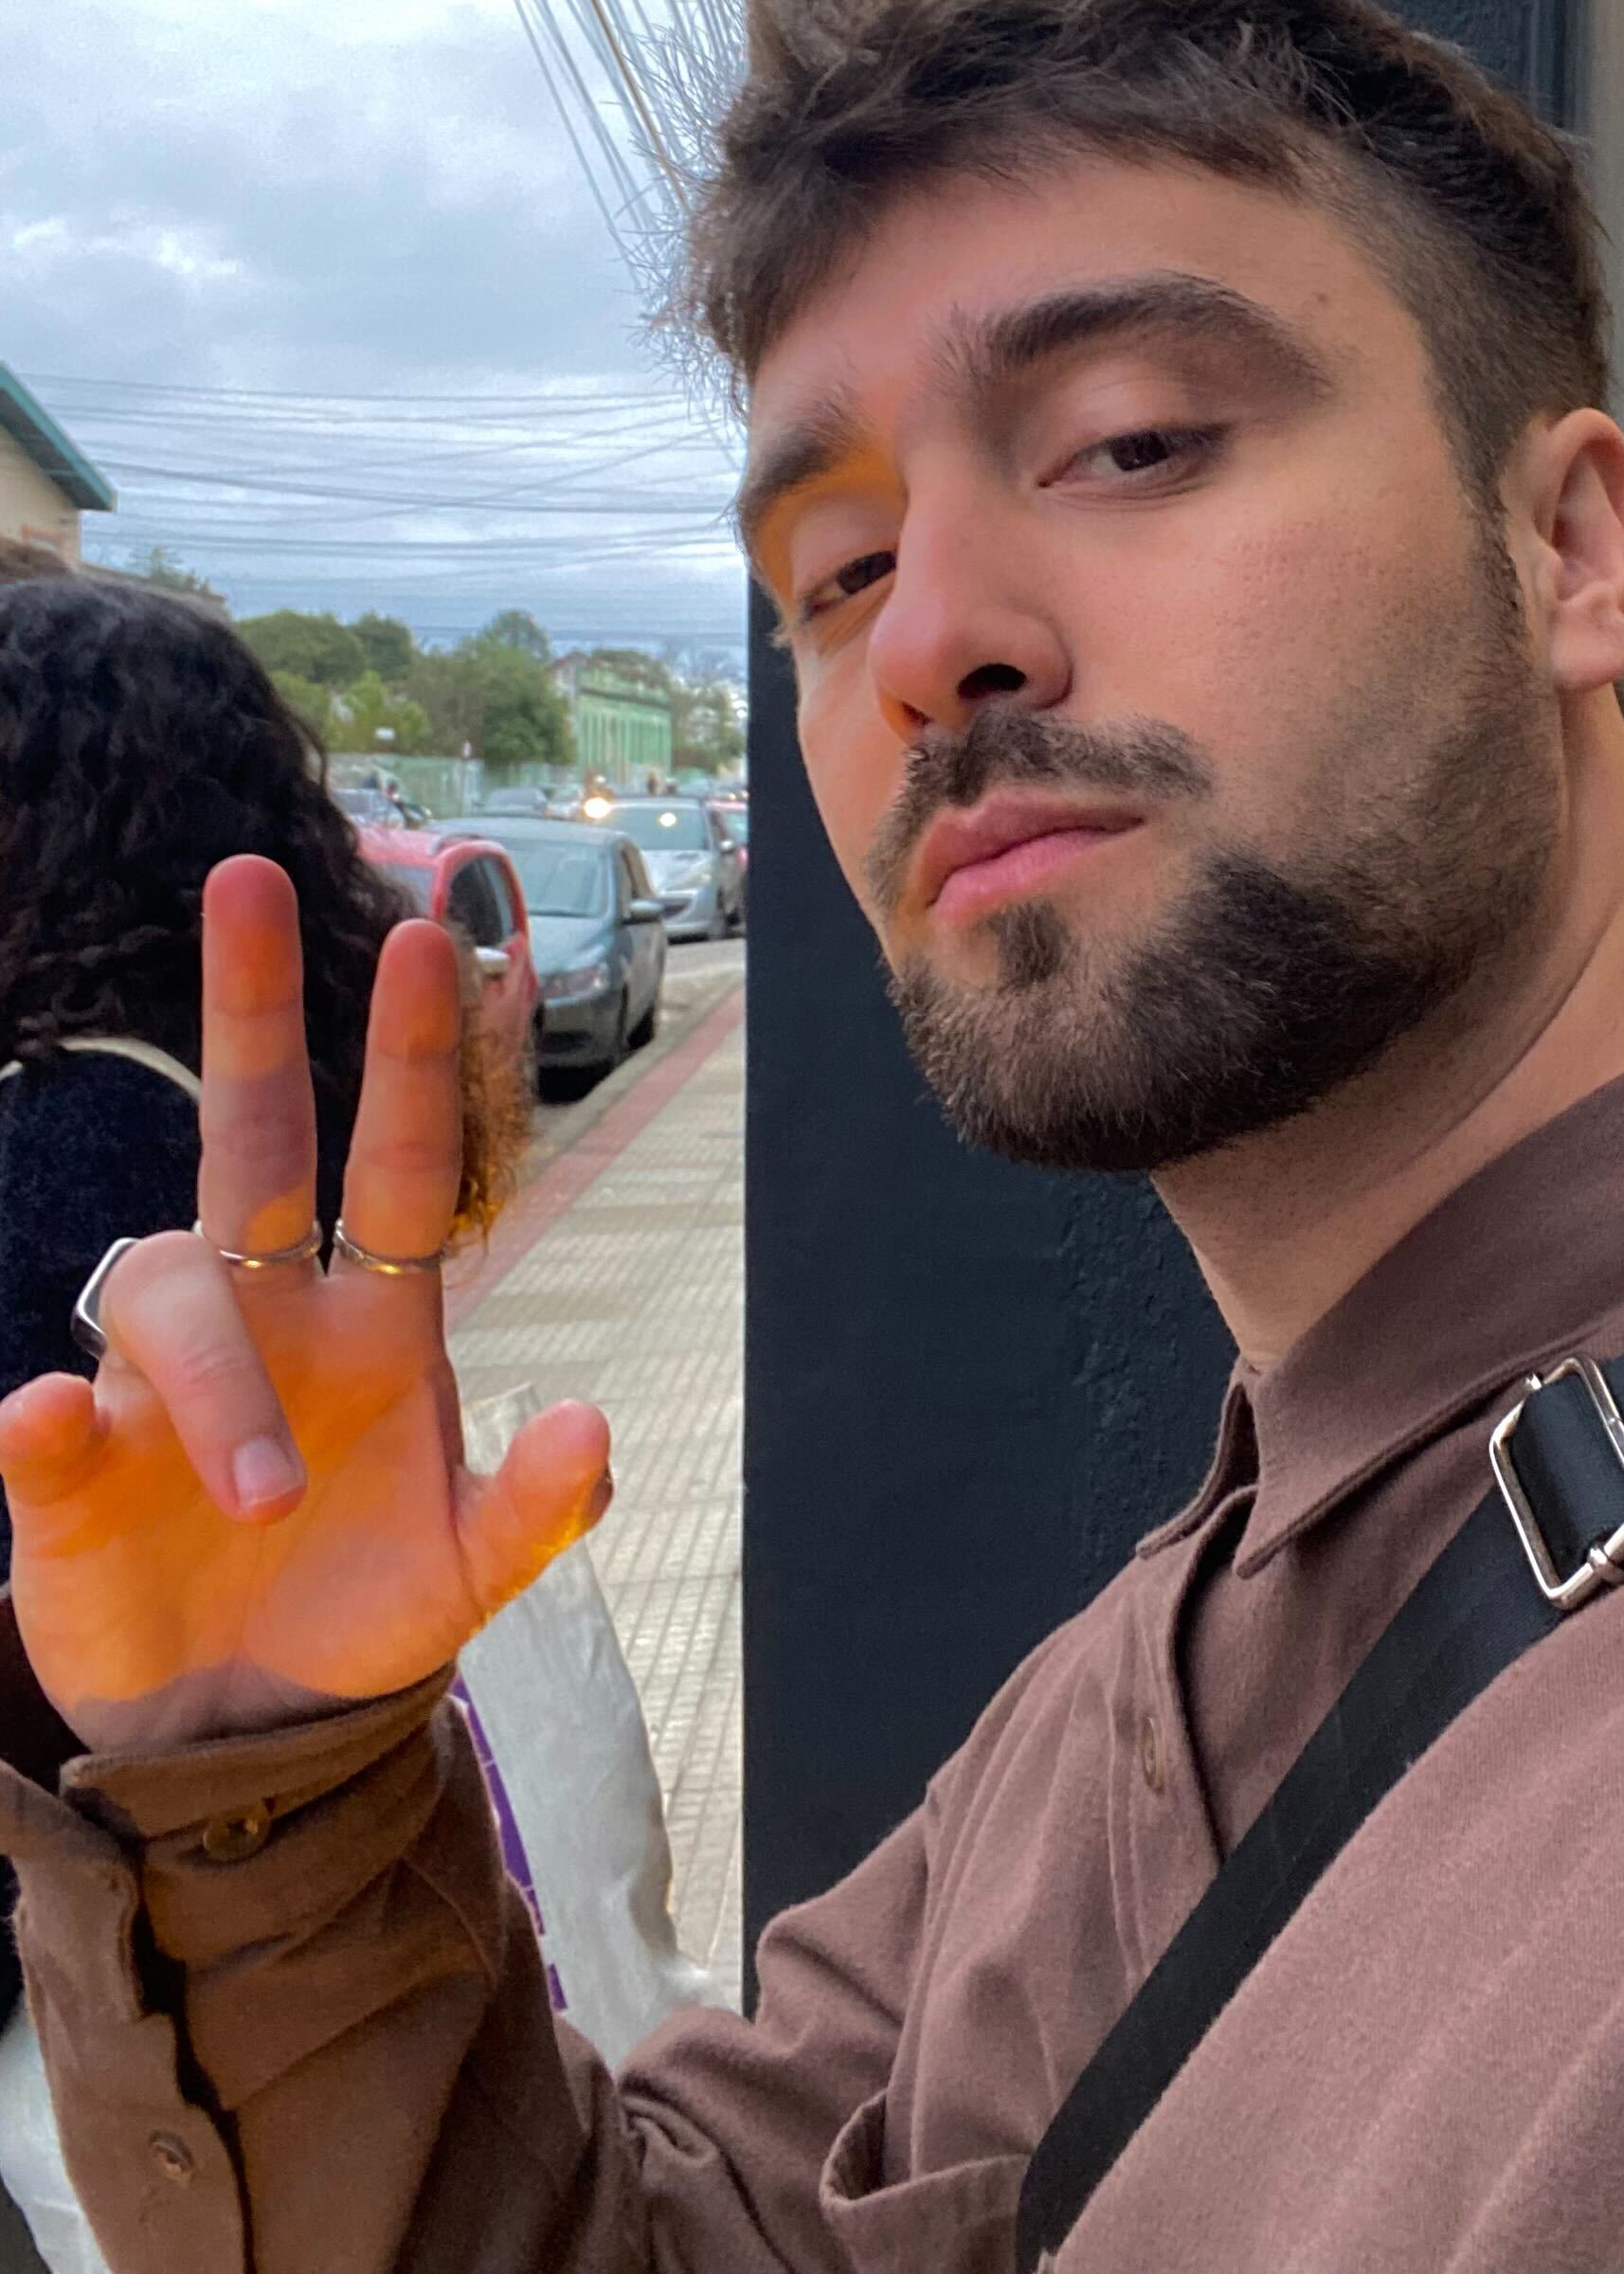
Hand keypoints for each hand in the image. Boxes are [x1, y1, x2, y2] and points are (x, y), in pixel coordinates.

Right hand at [0, 856, 611, 1752]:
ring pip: (169, 1296)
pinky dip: (42, 1422)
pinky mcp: (67, 1475)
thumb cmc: (362, 1612)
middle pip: (253, 1132)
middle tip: (250, 875)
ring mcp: (159, 1384)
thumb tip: (588, 1424)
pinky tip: (52, 1423)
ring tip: (270, 1494)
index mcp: (377, 1324)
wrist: (247, 1730)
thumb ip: (538, 1509)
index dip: (415, 1059)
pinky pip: (40, 1422)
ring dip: (217, 1385)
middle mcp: (268, 1318)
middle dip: (253, 1006)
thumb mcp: (470, 1573)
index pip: (402, 1165)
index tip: (429, 935)